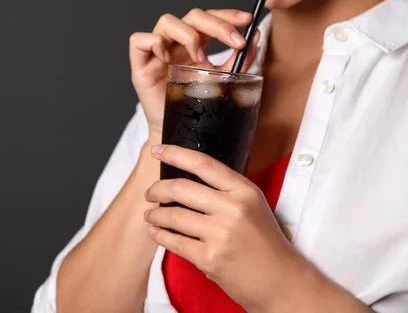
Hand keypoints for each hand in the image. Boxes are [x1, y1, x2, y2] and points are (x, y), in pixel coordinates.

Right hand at [129, 9, 260, 138]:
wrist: (182, 132)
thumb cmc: (198, 106)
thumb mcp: (223, 80)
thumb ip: (238, 61)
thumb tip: (255, 38)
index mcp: (194, 42)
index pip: (209, 18)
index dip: (226, 15)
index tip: (247, 20)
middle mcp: (175, 43)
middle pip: (192, 16)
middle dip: (217, 24)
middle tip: (235, 41)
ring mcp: (157, 52)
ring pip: (166, 21)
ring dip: (188, 35)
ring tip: (200, 58)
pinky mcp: (140, 65)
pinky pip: (138, 40)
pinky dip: (154, 43)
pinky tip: (167, 58)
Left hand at [143, 144, 296, 311]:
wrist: (280, 281)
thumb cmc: (263, 241)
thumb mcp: (252, 204)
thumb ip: (225, 190)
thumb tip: (185, 179)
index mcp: (244, 190)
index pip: (203, 164)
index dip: (175, 154)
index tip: (156, 150)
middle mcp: (233, 209)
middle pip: (180, 188)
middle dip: (157, 189)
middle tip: (150, 193)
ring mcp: (221, 234)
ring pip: (173, 216)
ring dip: (155, 214)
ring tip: (150, 215)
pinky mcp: (210, 258)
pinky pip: (174, 242)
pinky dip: (159, 235)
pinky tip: (155, 232)